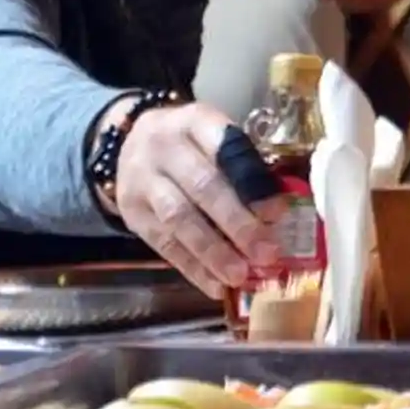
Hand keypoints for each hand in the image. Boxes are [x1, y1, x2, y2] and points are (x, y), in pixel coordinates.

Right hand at [102, 99, 283, 297]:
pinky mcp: (131, 211)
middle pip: (203, 186)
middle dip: (237, 224)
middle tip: (266, 254)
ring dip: (213, 252)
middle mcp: (164, 145)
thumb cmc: (193, 147)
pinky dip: (192, 268)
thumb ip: (245, 168)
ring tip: (240, 276)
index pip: (226, 147)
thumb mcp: (216, 140)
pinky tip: (215, 286)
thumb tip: (280, 216)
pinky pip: (163, 244)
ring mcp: (142, 179)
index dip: (253, 182)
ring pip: (179, 218)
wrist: (130, 146)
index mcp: (195, 121)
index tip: (277, 213)